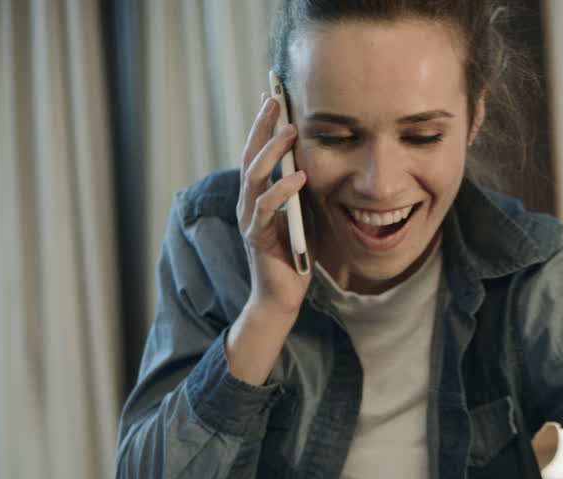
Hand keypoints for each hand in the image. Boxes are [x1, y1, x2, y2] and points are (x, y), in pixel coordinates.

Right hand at [236, 94, 310, 318]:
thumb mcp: (303, 214)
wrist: (282, 295)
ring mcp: (248, 219)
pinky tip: (298, 177)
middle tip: (274, 100)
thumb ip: (303, 190)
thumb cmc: (294, 254)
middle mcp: (247, 203)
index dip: (263, 126)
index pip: (256, 153)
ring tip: (289, 131)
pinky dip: (281, 190)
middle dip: (261, 127)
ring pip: (253, 176)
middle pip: (250, 156)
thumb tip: (316, 161)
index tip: (273, 98)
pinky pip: (266, 207)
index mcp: (257, 195)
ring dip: (272, 151)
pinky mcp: (256, 237)